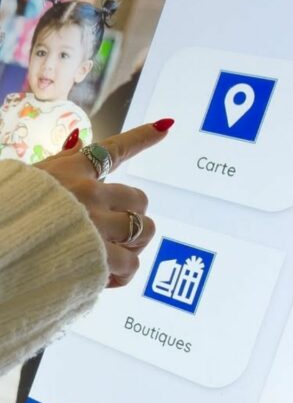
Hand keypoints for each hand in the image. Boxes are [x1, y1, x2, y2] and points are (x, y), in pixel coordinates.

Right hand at [37, 119, 173, 287]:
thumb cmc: (5, 212)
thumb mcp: (26, 179)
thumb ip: (59, 164)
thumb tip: (79, 141)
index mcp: (69, 170)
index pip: (113, 149)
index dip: (142, 137)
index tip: (166, 125)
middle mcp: (89, 193)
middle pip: (139, 199)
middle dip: (132, 216)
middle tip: (114, 234)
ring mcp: (97, 223)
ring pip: (143, 230)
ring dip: (133, 246)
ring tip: (112, 257)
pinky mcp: (100, 256)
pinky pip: (130, 264)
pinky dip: (122, 273)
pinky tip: (106, 278)